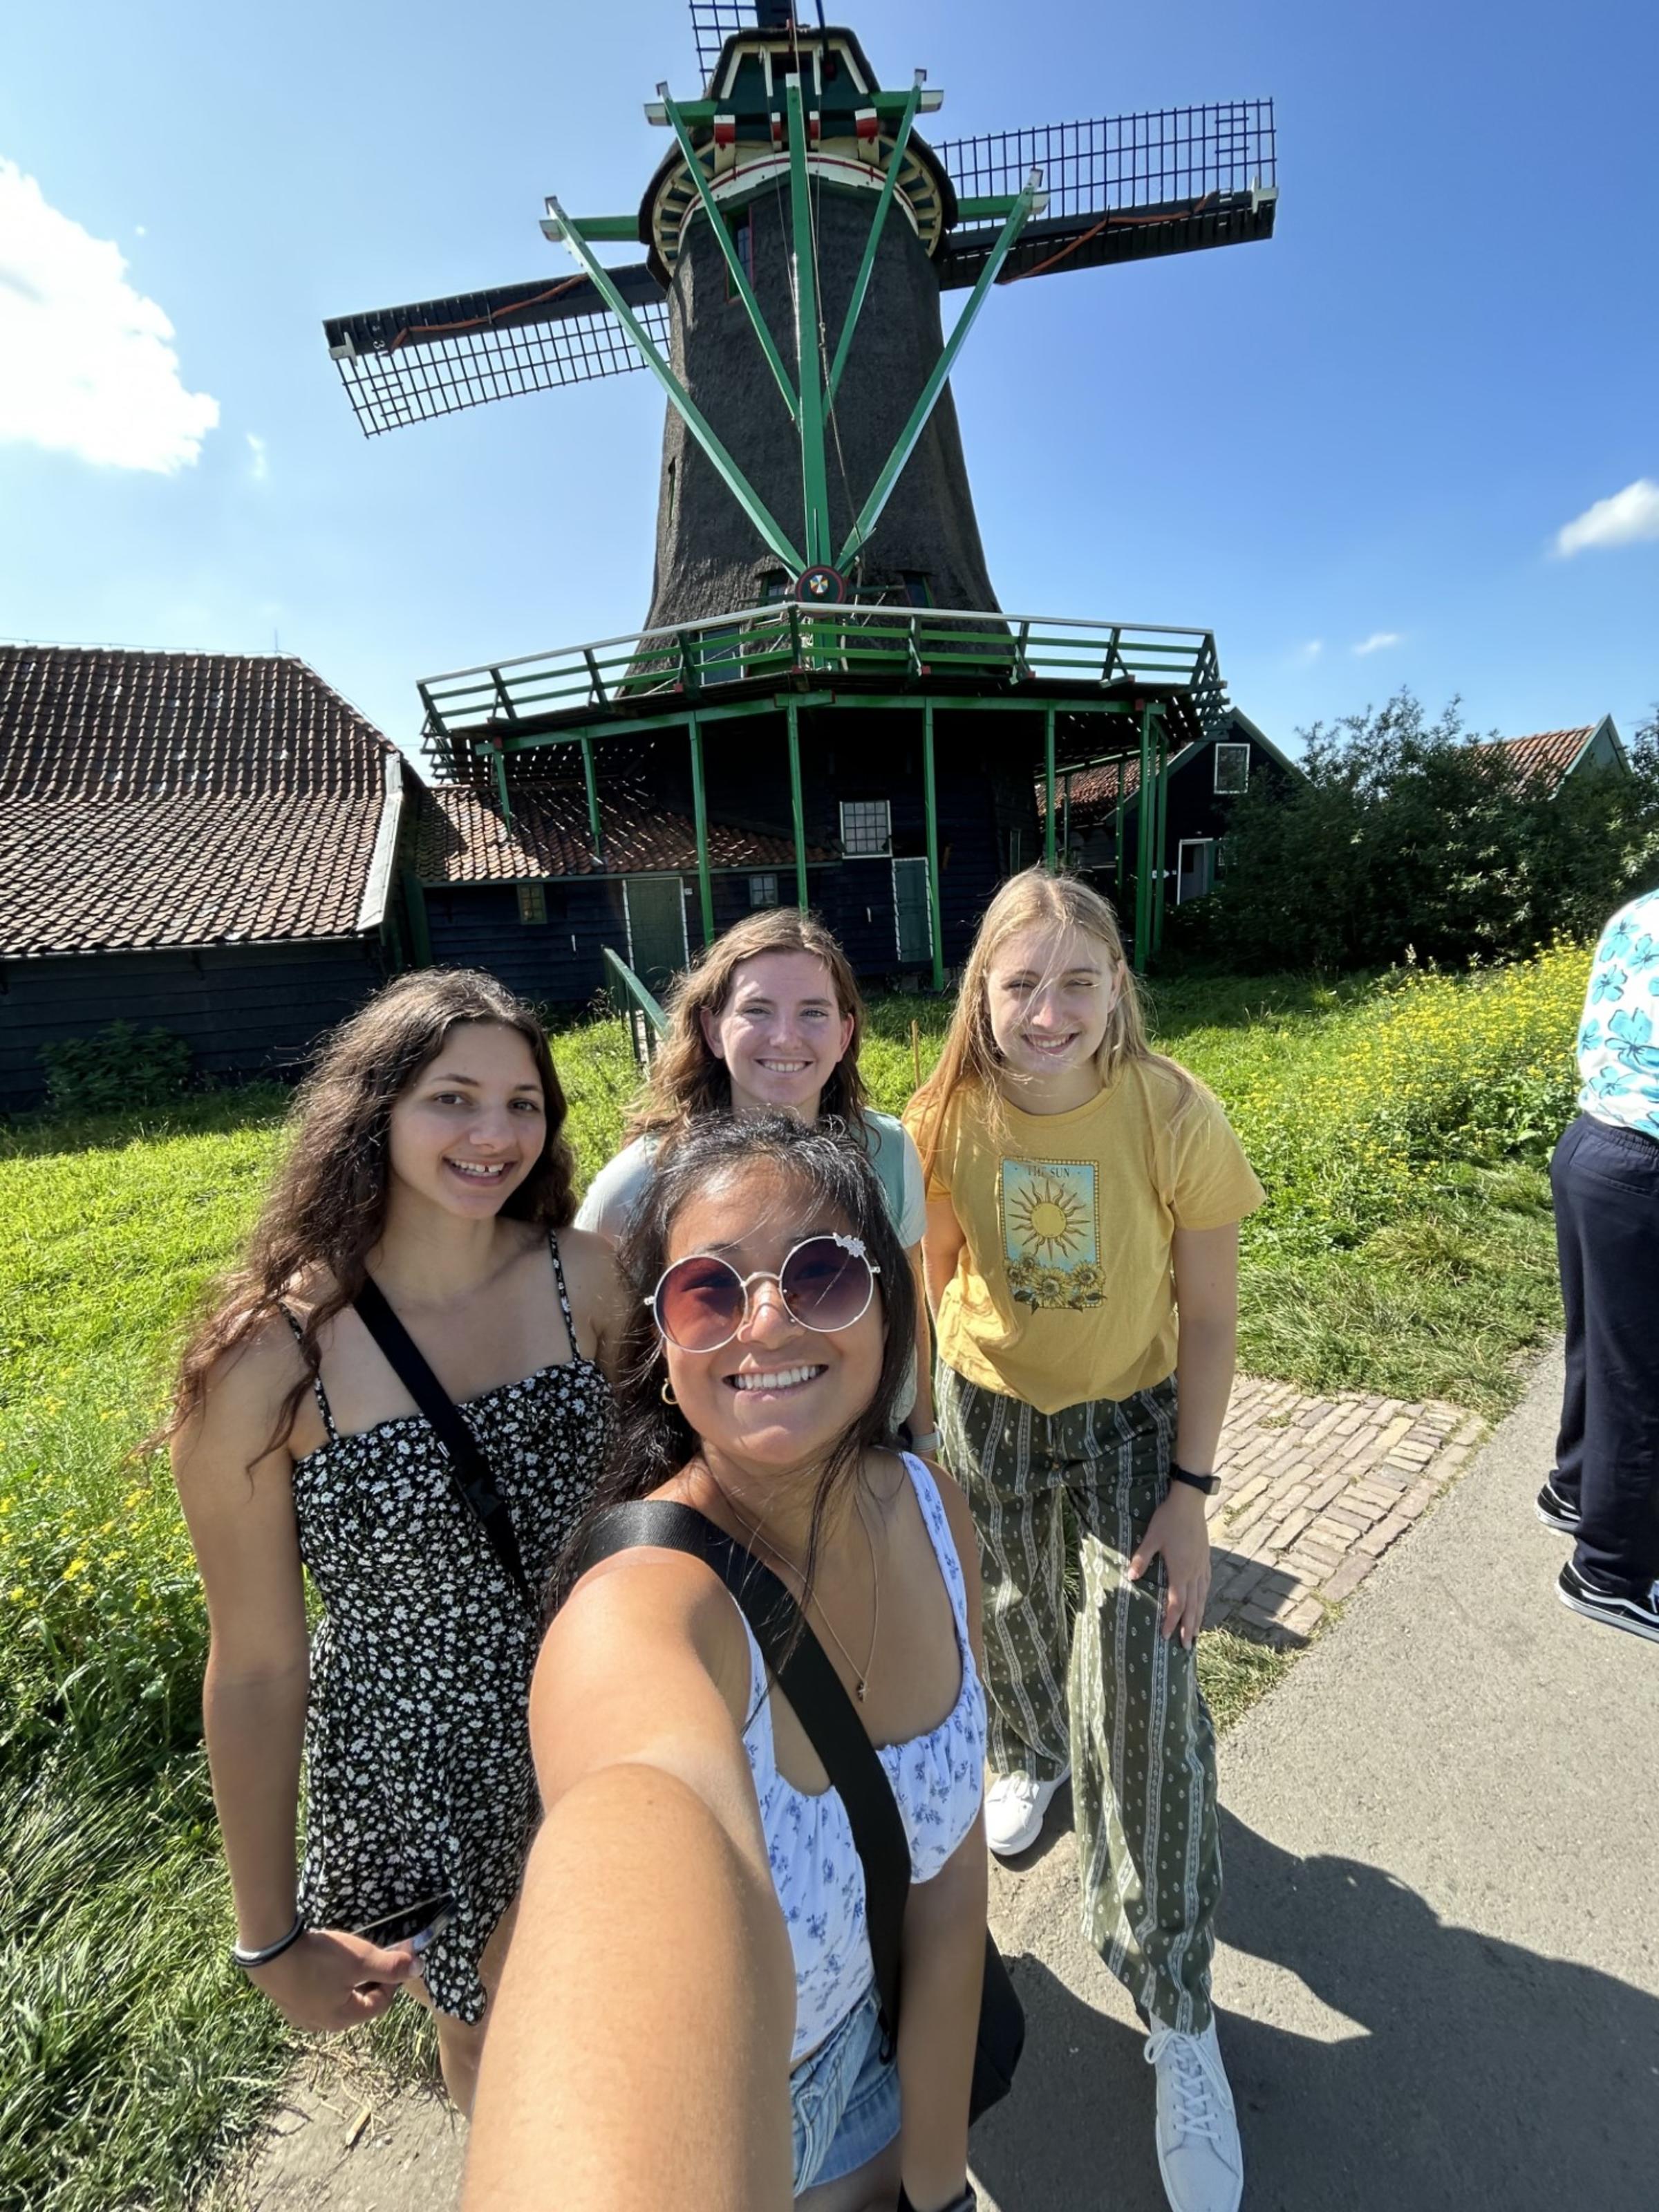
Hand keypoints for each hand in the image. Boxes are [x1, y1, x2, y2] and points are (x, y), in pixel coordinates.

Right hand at [246, 1927, 422, 2031]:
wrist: (271, 1952)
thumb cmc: (320, 1959)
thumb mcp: (361, 1960)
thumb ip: (391, 1966)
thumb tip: (419, 1968)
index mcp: (343, 2018)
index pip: (381, 2004)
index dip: (393, 1980)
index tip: (395, 1955)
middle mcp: (322, 2024)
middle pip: (358, 2005)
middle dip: (371, 1982)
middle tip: (373, 1958)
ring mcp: (301, 2015)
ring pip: (336, 2000)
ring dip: (349, 1982)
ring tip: (349, 1960)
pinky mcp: (287, 2001)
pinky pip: (316, 1995)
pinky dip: (327, 1982)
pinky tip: (324, 1964)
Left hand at [1128, 1485, 1210, 1647]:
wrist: (1190, 1501)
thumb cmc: (1168, 1519)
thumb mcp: (1151, 1538)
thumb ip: (1141, 1558)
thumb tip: (1130, 1577)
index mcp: (1180, 1571)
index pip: (1176, 1604)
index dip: (1172, 1622)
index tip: (1166, 1636)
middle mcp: (1194, 1572)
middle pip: (1193, 1607)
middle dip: (1189, 1628)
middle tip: (1187, 1647)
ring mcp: (1202, 1566)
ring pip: (1202, 1598)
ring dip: (1199, 1617)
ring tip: (1197, 1632)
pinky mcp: (1205, 1558)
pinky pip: (1206, 1585)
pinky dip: (1204, 1598)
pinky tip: (1202, 1602)